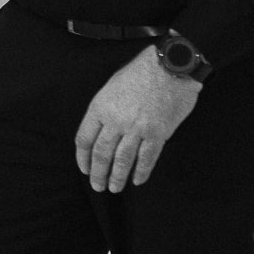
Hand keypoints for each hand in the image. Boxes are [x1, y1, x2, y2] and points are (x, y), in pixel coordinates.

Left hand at [74, 47, 202, 191]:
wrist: (171, 65)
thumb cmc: (141, 71)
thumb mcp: (111, 86)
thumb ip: (104, 110)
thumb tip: (101, 132)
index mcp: (100, 107)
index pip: (84, 139)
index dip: (82, 158)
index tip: (84, 169)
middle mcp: (116, 120)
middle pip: (101, 153)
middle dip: (98, 173)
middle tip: (97, 186)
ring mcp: (137, 128)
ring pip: (122, 160)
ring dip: (117, 177)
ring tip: (114, 188)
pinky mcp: (158, 133)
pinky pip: (147, 158)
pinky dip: (141, 172)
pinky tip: (137, 180)